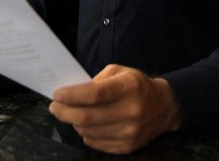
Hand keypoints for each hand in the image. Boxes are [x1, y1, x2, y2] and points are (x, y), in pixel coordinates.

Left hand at [48, 64, 181, 153]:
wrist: (164, 107)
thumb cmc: (136, 85)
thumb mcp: (120, 72)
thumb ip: (96, 80)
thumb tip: (71, 94)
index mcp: (129, 87)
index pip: (94, 94)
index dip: (72, 95)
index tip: (57, 95)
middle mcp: (131, 111)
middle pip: (87, 117)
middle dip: (64, 112)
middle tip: (55, 107)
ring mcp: (130, 132)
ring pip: (88, 132)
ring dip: (74, 123)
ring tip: (72, 114)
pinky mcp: (128, 147)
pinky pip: (96, 143)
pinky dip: (86, 134)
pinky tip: (87, 124)